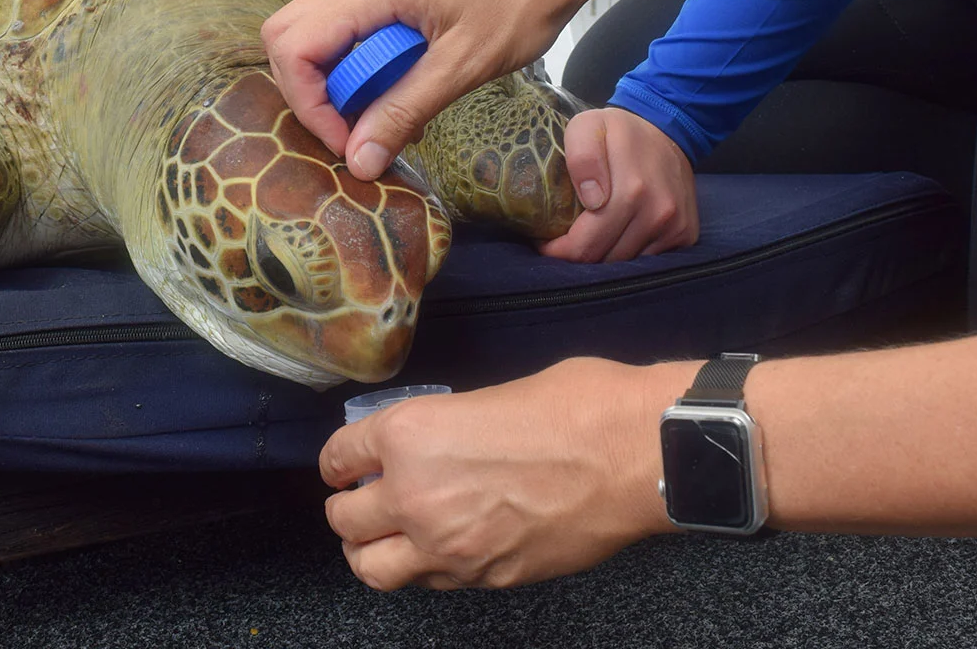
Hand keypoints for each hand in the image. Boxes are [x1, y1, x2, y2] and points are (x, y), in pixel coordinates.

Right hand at [262, 0, 602, 180]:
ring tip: (382, 113)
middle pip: (287, 37)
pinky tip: (397, 89)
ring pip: (313, 34)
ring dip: (335, 82)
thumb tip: (359, 160)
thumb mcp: (464, 65)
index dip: (309, 103)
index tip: (349, 140)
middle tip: (355, 129)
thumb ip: (405, 110)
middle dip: (309, 93)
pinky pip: (345, 30)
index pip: (294, 47)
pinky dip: (356, 66)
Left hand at [320, 358, 682, 589]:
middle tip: (364, 496)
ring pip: (372, 568)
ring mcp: (449, 547)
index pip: (339, 456)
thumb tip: (435, 441)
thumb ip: (445, 427)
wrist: (636, 456)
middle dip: (348, 507)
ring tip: (388, 535)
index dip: (341, 458)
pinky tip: (443, 547)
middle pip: (343, 521)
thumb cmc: (577, 406)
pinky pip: (431, 583)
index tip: (348, 461)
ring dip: (371, 550)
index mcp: (409, 436)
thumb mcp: (489, 394)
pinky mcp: (487, 577)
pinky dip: (425, 568)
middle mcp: (414, 497)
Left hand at [539, 108, 697, 262]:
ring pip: (625, 264)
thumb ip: (582, 158)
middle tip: (565, 238)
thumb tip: (592, 201)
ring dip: (604, 255)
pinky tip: (617, 234)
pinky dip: (628, 253)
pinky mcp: (686, 234)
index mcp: (632, 191)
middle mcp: (659, 214)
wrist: (668, 130)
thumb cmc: (619, 131)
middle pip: (604, 261)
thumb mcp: (587, 127)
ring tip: (590, 234)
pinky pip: (648, 260)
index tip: (546, 241)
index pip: (585, 246)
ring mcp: (676, 227)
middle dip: (578, 255)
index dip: (559, 251)